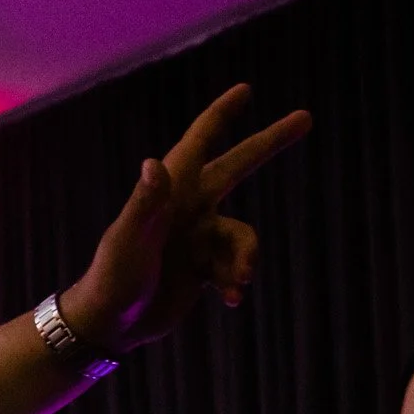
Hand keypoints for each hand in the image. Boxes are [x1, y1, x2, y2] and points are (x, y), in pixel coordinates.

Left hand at [56, 86, 311, 356]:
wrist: (108, 324)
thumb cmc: (111, 277)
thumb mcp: (127, 240)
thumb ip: (144, 204)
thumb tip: (154, 162)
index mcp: (170, 192)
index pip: (199, 143)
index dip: (221, 115)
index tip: (245, 89)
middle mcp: (186, 208)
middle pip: (237, 166)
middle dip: (269, 143)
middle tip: (305, 117)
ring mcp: (195, 237)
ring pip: (244, 236)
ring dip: (246, 258)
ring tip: (237, 282)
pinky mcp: (201, 266)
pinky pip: (235, 266)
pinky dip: (237, 281)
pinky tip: (230, 299)